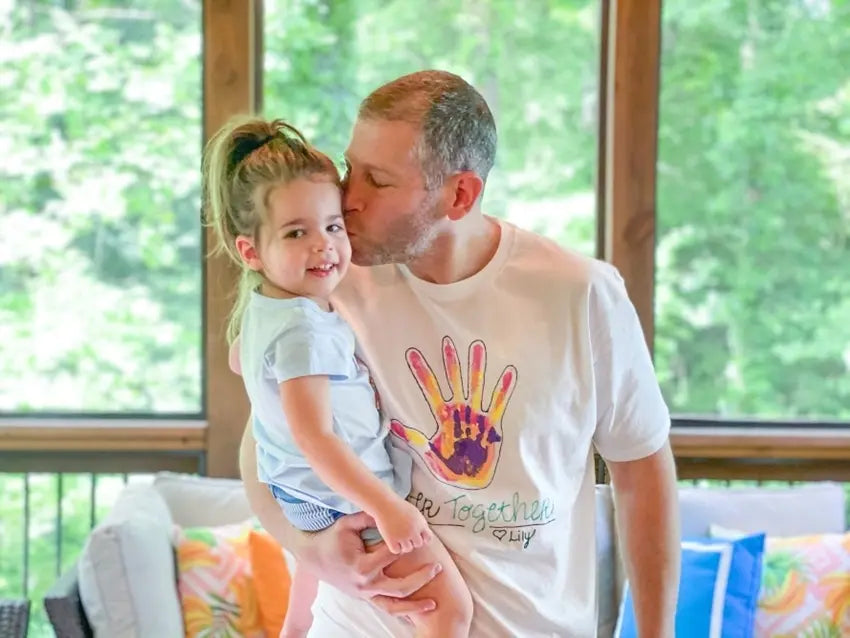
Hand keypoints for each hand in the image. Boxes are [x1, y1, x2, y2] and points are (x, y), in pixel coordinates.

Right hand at [292, 511, 439, 611]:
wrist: (314, 558)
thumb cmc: (332, 538)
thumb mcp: (348, 524)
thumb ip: (368, 517)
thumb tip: (388, 511)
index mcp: (362, 566)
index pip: (392, 556)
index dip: (406, 546)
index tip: (420, 539)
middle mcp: (365, 584)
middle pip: (400, 586)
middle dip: (421, 578)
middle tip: (437, 567)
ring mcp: (365, 595)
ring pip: (394, 605)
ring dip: (415, 606)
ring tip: (433, 603)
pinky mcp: (365, 598)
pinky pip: (386, 608)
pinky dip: (402, 611)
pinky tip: (417, 609)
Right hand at [374, 500, 432, 554]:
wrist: (383, 504)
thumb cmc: (398, 506)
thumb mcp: (414, 512)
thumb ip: (420, 524)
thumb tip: (423, 536)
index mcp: (421, 523)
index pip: (428, 538)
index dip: (422, 537)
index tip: (415, 534)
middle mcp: (413, 531)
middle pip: (418, 544)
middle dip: (412, 541)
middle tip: (404, 534)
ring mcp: (403, 536)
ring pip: (407, 549)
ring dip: (403, 545)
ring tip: (397, 535)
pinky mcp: (392, 540)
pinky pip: (396, 550)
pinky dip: (394, 547)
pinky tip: (391, 539)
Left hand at [390, 336, 516, 487]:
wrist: (469, 482)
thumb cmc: (449, 468)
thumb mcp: (427, 453)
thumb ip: (413, 438)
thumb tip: (392, 425)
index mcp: (443, 416)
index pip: (430, 389)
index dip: (422, 373)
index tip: (412, 354)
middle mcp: (459, 411)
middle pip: (454, 381)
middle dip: (451, 362)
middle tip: (446, 341)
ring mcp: (475, 416)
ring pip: (476, 386)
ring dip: (477, 368)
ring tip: (478, 347)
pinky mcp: (490, 424)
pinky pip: (497, 404)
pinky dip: (502, 390)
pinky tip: (508, 373)